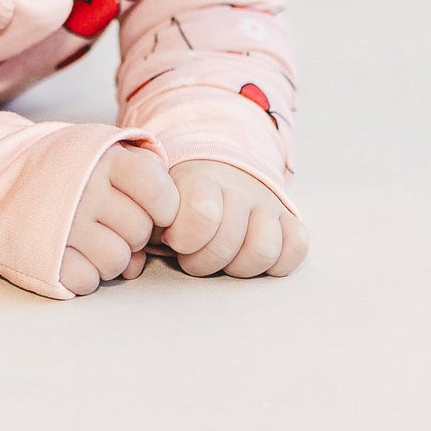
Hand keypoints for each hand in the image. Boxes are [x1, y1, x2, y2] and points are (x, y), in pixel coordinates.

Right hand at [60, 144, 179, 296]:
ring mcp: (65, 224)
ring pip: (116, 262)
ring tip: (90, 238)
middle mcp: (86, 189)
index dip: (163, 208)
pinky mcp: (45, 255)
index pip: (160, 193)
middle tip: (108, 222)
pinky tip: (72, 253)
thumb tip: (167, 222)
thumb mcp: (103, 151)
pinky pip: (87, 281)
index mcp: (106, 159)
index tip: (150, 209)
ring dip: (109, 258)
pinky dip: (84, 274)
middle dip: (131, 234)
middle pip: (139, 232)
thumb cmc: (65, 168)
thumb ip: (143, 171)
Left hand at [158, 160, 307, 277]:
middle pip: (228, 242)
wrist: (216, 163)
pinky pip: (296, 248)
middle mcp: (240, 187)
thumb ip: (145, 220)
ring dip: (238, 266)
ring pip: (263, 249)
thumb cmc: (179, 193)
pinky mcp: (291, 219)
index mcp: (202, 177)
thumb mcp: (158, 196)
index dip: (185, 238)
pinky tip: (250, 256)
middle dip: (203, 262)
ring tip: (222, 260)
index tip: (173, 240)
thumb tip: (133, 260)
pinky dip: (277, 263)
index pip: (201, 211)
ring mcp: (268, 203)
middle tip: (191, 256)